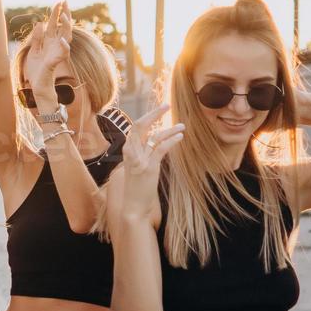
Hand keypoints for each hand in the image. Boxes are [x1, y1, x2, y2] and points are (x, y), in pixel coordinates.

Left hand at [25, 2, 73, 103]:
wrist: (38, 86)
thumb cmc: (37, 70)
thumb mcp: (33, 51)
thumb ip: (37, 38)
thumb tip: (39, 24)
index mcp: (50, 42)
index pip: (55, 24)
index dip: (57, 13)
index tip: (59, 1)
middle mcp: (56, 46)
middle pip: (63, 27)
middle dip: (64, 14)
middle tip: (64, 1)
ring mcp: (57, 53)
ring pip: (66, 37)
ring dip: (66, 26)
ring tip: (64, 16)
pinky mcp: (55, 62)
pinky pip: (63, 53)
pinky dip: (64, 46)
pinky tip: (62, 39)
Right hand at [113, 104, 182, 224]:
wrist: (132, 205)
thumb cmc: (136, 187)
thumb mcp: (136, 166)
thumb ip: (141, 153)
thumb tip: (152, 141)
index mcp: (127, 150)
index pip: (135, 127)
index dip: (148, 116)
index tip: (160, 109)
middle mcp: (131, 152)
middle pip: (140, 126)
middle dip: (154, 113)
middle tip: (167, 104)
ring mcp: (139, 160)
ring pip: (154, 137)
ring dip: (170, 129)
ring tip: (182, 126)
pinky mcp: (148, 167)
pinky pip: (160, 149)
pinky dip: (171, 141)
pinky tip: (180, 137)